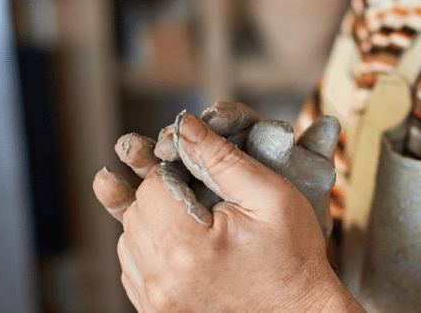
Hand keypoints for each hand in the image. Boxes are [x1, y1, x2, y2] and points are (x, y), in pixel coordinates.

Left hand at [95, 112, 363, 311]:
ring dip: (152, 223)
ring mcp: (157, 304)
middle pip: (134, 214)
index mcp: (189, 248)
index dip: (173, 170)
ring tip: (195, 223)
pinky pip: (133, 270)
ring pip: (127, 241)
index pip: (150, 188)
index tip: (200, 173)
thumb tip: (184, 125)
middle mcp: (164, 281)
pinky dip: (151, 251)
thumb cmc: (293, 256)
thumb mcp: (270, 196)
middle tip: (202, 197)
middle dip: (161, 195)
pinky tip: (185, 245)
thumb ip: (222, 158)